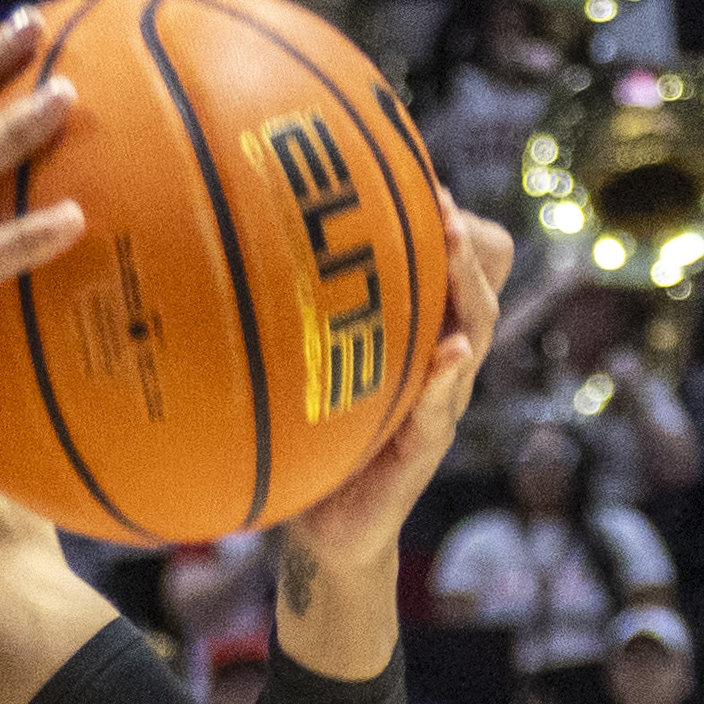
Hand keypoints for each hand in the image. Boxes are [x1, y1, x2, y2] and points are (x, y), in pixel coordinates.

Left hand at [273, 211, 515, 646]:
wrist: (325, 530)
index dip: (446, 222)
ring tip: (453, 243)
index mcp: (414, 338)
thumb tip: (228, 249)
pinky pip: (440, 408)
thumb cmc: (313, 442)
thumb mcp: (307, 373)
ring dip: (464, 287)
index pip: (448, 267)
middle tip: (441, 200)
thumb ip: (294, 324)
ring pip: (471, 333)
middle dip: (463, 241)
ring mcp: (437, 405)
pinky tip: (450, 353)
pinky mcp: (422, 449)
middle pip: (475, 287)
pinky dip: (445, 379)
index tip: (421, 174)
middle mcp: (436, 363)